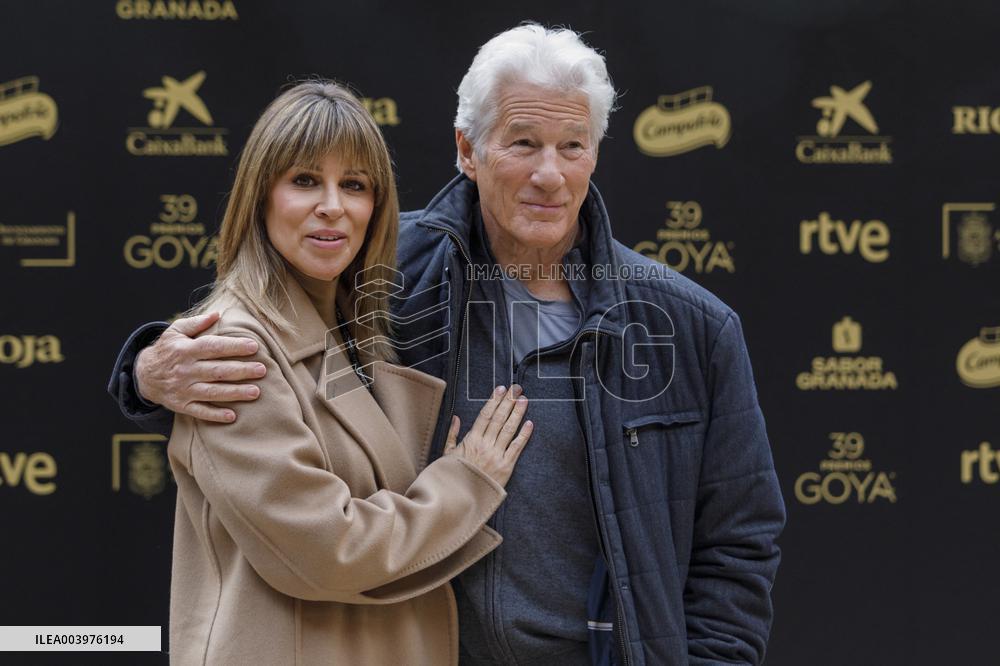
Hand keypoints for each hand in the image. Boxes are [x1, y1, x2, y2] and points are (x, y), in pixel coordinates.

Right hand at [134, 312, 265, 422]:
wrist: (143, 375)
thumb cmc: (167, 350)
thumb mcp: (175, 331)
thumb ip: (196, 323)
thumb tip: (217, 314)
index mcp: (186, 350)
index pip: (213, 347)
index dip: (234, 346)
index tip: (254, 346)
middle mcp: (185, 370)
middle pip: (217, 371)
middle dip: (241, 371)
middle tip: (262, 370)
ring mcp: (183, 389)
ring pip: (212, 392)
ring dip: (235, 393)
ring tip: (256, 392)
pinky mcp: (181, 405)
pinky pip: (199, 411)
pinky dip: (215, 415)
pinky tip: (232, 416)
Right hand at [443, 384, 531, 487]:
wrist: (459, 499)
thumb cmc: (453, 477)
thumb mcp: (447, 454)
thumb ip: (452, 435)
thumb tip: (456, 418)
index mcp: (471, 440)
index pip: (485, 415)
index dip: (494, 401)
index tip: (501, 389)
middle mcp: (485, 445)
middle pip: (499, 418)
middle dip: (508, 402)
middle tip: (516, 389)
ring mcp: (496, 455)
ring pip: (509, 429)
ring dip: (517, 413)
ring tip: (524, 400)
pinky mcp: (506, 467)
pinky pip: (517, 448)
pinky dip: (524, 435)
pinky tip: (530, 424)